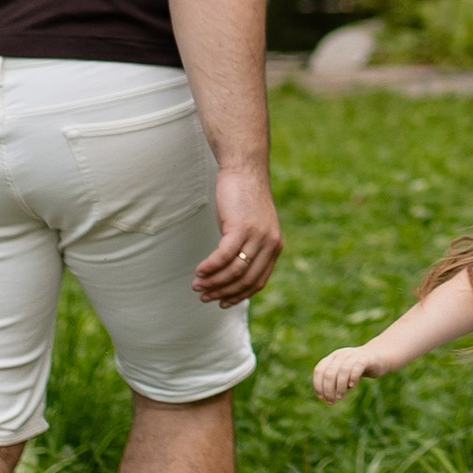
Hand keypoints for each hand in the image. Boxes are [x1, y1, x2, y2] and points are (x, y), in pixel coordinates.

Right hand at [192, 163, 281, 306]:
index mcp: (274, 247)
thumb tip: (231, 271)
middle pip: (245, 280)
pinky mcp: (242, 227)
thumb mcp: (252, 227)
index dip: (239, 296)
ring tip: (197, 286)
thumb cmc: (244, 199)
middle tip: (203, 296)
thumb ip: (248, 248)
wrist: (245, 169)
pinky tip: (199, 271)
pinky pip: (224, 255)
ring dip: (213, 282)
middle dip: (222, 292)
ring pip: (234, 270)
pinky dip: (210, 267)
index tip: (222, 303)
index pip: (258, 282)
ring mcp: (257, 236)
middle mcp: (270, 244)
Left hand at [312, 345, 379, 403]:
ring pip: (343, 370)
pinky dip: (353, 377)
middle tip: (331, 401)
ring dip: (339, 387)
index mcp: (333, 358)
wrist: (379, 357)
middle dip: (328, 389)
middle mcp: (341, 355)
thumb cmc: (358, 369)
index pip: (319, 370)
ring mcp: (354, 355)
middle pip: (329, 373)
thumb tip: (327, 399)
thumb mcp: (344, 375)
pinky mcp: (366, 358)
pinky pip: (357, 367)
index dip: (318, 385)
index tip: (321, 398)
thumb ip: (335, 383)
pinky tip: (352, 386)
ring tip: (340, 397)